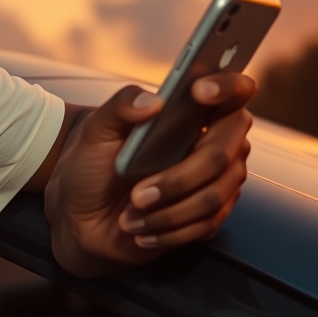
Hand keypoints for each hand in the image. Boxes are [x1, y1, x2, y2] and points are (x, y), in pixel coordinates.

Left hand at [43, 73, 255, 276]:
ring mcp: (218, 180)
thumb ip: (120, 106)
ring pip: (215, 196)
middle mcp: (215, 142)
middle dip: (180, 177)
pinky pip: (207, 225)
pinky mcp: (211, 215)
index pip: (235, 89)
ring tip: (132, 212)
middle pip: (225, 153)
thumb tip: (154, 101)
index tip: (198, 91)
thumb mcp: (95, 130)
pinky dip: (169, 230)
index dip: (227, 86)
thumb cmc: (93, 164)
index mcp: (192, 112)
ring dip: (168, 211)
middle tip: (138, 193)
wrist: (82, 213)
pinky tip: (141, 229)